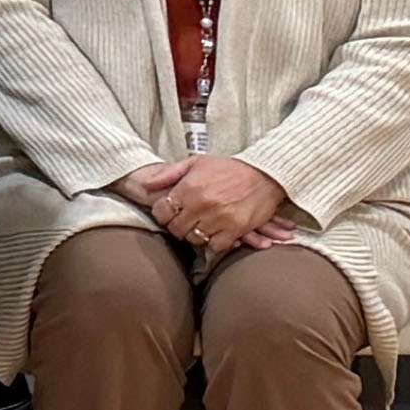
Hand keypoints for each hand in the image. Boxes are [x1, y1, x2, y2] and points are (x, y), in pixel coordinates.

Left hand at [130, 152, 292, 251]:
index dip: (162, 214)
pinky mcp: (237, 228)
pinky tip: (213, 235)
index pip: (162, 211)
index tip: (168, 213)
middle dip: (176, 227)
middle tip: (182, 223)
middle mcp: (202, 204)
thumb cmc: (228, 168)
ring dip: (194, 235)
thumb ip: (168, 174)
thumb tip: (145, 185)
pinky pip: (216, 246)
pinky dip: (213, 243)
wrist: (264, 174)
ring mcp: (219, 218)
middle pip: (176, 228)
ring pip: (194, 239)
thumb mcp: (195, 163)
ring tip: (198, 227)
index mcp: (189, 188)